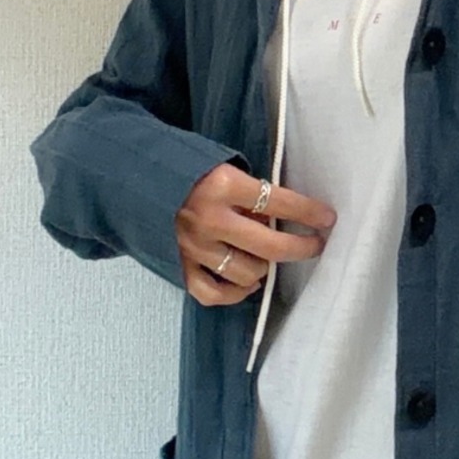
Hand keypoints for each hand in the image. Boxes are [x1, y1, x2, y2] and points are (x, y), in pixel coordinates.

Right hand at [174, 162, 336, 306]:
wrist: (131, 179)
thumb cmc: (184, 169)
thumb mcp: (219, 165)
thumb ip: (248, 191)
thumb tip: (281, 217)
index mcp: (222, 186)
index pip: (279, 203)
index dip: (309, 213)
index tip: (327, 219)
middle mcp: (209, 220)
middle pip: (270, 247)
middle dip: (301, 248)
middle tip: (314, 245)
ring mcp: (193, 248)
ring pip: (248, 273)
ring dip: (264, 266)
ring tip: (265, 255)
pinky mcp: (179, 267)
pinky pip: (215, 293)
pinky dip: (235, 292)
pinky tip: (245, 283)